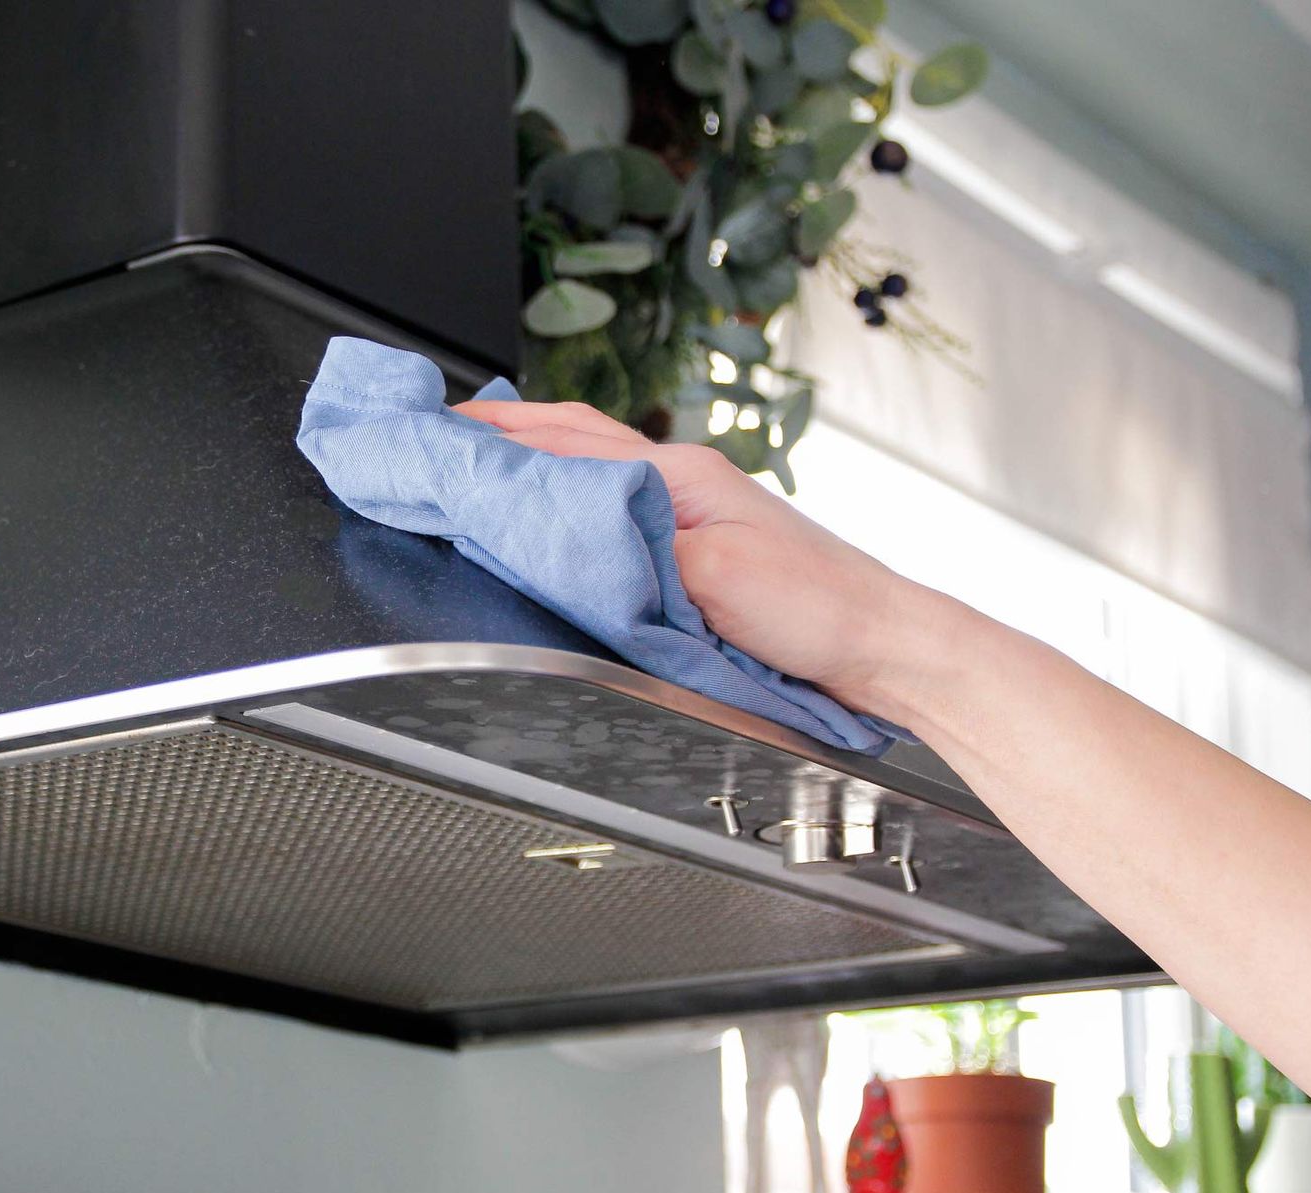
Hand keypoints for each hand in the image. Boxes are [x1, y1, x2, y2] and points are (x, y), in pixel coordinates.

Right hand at [452, 399, 955, 722]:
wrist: (880, 644)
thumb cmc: (815, 609)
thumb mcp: (710, 576)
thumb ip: (629, 546)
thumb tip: (560, 525)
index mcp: (673, 474)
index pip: (559, 443)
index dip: (489, 439)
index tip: (430, 433)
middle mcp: (675, 478)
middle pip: (565, 437)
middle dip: (495, 430)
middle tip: (432, 430)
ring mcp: (686, 505)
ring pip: (585, 464)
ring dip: (527, 453)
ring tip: (475, 452)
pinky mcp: (693, 542)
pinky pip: (607, 504)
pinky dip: (561, 495)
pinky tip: (549, 508)